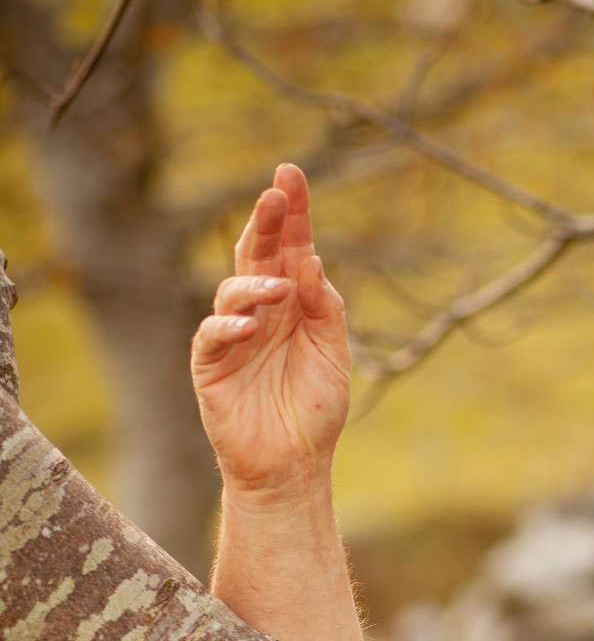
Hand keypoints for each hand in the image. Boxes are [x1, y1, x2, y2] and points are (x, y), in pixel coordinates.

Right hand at [191, 163, 350, 495]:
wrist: (294, 466)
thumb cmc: (314, 412)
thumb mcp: (334, 355)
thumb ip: (326, 309)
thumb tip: (311, 261)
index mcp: (292, 303)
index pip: (289, 248)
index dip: (291, 212)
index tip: (291, 174)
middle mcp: (261, 311)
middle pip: (255, 254)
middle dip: (264, 222)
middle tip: (275, 194)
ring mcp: (233, 336)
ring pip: (232, 289)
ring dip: (255, 282)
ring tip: (280, 289)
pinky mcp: (211, 366)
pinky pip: (212, 335)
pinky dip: (230, 326)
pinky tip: (251, 327)